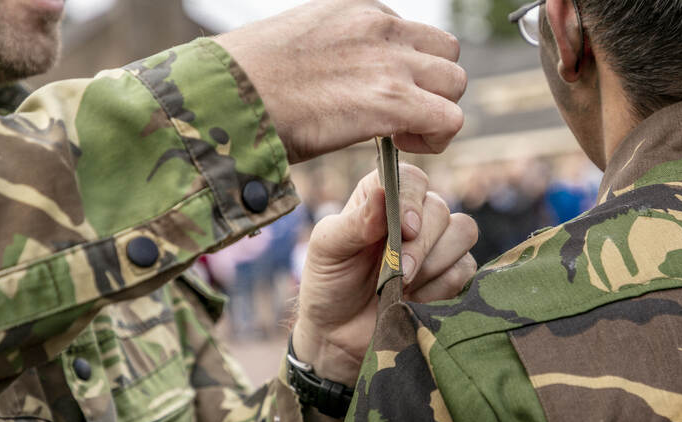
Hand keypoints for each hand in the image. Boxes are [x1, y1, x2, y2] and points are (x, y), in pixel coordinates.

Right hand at [213, 0, 466, 162]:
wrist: (225, 95)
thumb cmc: (248, 80)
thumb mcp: (302, 44)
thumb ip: (340, 52)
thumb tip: (348, 80)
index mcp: (359, 10)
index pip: (414, 36)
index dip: (408, 73)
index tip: (380, 100)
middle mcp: (382, 27)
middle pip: (446, 54)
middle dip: (432, 88)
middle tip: (400, 118)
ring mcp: (390, 61)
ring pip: (456, 83)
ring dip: (437, 112)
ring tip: (402, 134)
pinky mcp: (392, 100)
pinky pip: (450, 119)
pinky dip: (435, 138)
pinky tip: (401, 147)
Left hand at [292, 164, 476, 389]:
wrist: (338, 334)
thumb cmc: (329, 283)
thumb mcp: (328, 249)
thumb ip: (355, 222)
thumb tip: (381, 192)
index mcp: (382, 198)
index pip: (412, 179)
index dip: (413, 200)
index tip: (404, 229)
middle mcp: (415, 214)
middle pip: (440, 210)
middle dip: (421, 245)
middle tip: (399, 273)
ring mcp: (438, 244)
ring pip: (462, 233)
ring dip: (432, 264)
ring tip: (401, 286)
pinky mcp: (452, 274)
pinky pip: (466, 269)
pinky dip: (440, 288)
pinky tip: (414, 299)